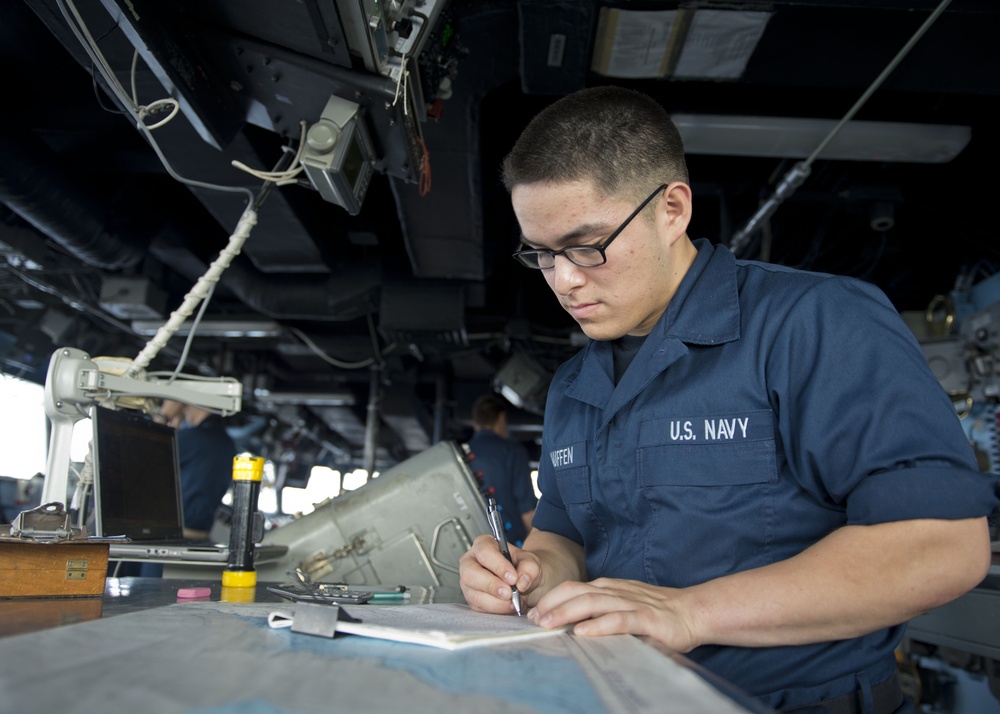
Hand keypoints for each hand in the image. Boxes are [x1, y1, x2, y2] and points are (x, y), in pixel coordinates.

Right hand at [459, 534, 539, 614]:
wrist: (525, 583)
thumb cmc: (523, 568)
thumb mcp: (531, 562)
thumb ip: (529, 568)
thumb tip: (521, 582)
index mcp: (483, 545)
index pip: (484, 552)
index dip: (498, 565)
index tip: (513, 577)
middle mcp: (471, 563)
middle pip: (470, 574)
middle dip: (491, 586)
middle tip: (509, 593)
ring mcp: (468, 583)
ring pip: (474, 595)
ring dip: (496, 603)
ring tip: (514, 602)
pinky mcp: (472, 599)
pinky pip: (479, 608)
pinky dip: (496, 610)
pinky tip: (509, 607)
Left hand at [528, 577, 698, 652]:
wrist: (692, 612)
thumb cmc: (654, 612)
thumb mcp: (622, 605)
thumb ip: (600, 609)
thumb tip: (568, 623)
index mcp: (608, 588)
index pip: (572, 588)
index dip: (550, 598)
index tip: (532, 613)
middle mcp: (615, 591)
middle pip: (576, 592)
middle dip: (551, 604)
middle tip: (533, 619)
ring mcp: (630, 603)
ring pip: (592, 603)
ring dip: (566, 613)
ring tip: (548, 624)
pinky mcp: (646, 618)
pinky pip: (619, 620)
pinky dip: (599, 625)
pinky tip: (583, 633)